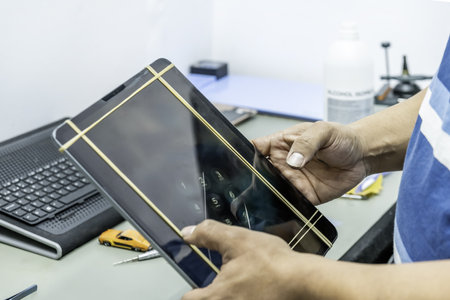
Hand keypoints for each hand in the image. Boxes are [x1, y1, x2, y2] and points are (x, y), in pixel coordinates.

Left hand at [181, 220, 323, 299]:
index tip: (196, 286)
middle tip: (214, 286)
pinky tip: (253, 287)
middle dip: (209, 294)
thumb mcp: (236, 239)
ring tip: (238, 284)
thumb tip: (186, 233)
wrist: (303, 280)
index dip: (191, 291)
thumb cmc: (270, 261)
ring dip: (229, 295)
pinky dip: (244, 296)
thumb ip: (208, 234)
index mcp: (218, 296)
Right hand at [252, 121, 366, 204]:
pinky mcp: (304, 196)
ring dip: (266, 195)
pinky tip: (281, 207)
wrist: (363, 156)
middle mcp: (283, 164)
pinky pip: (290, 203)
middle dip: (252, 180)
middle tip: (250, 185)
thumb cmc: (341, 138)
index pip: (255, 149)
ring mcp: (292, 181)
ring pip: (271, 190)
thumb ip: (307, 143)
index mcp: (281, 144)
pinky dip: (284, 206)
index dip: (244, 156)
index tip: (239, 163)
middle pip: (258, 173)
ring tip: (262, 198)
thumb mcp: (323, 131)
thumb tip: (292, 160)